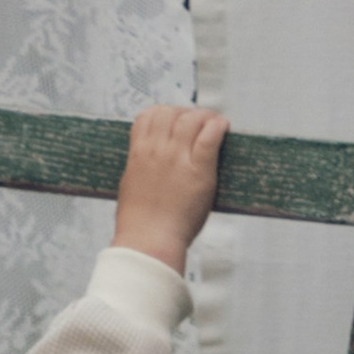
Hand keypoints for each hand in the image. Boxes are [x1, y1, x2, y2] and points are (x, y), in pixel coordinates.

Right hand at [112, 104, 225, 271]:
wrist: (150, 241)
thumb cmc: (139, 222)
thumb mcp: (130, 185)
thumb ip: (139, 168)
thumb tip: (144, 162)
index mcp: (137, 153)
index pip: (148, 116)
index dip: (163, 113)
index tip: (175, 121)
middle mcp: (156, 150)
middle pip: (171, 113)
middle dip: (185, 113)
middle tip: (198, 123)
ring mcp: (177, 158)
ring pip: (191, 119)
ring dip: (204, 117)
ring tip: (214, 124)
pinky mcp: (198, 169)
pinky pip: (210, 135)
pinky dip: (218, 126)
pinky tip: (223, 128)